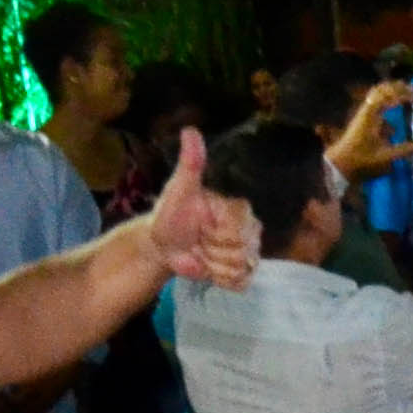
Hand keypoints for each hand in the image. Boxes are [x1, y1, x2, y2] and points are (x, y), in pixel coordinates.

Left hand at [141, 127, 258, 288]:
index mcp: (239, 209)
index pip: (238, 229)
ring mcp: (248, 253)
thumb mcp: (179, 189)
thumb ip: (190, 163)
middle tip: (198, 240)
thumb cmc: (171, 216)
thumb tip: (191, 130)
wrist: (162, 245)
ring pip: (239, 268)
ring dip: (213, 265)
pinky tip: (207, 268)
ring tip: (201, 253)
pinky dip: (219, 279)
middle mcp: (251, 230)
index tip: (201, 225)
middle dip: (212, 250)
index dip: (215, 232)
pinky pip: (240, 282)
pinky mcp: (243, 274)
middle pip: (240, 251)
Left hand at [328, 82, 412, 179]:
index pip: (386, 96)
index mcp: (370, 116)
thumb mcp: (385, 157)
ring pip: (377, 94)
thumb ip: (405, 149)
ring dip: (392, 92)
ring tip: (407, 96)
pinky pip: (375, 102)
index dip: (401, 94)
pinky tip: (396, 107)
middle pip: (381, 89)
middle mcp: (366, 110)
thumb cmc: (361, 159)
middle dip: (398, 88)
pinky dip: (387, 100)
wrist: (341, 163)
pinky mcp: (363, 117)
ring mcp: (363, 112)